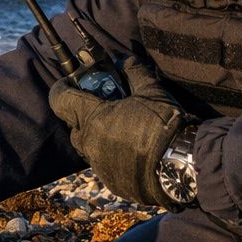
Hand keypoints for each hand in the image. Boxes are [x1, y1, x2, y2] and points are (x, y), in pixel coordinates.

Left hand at [48, 56, 195, 209]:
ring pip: (88, 148)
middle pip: (74, 127)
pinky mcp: (111, 182)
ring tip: (117, 131)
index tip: (67, 84)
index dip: (61, 89)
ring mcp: (99, 165)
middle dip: (82, 117)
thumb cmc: (163, 124)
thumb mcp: (151, 90)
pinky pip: (103, 165)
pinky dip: (110, 157)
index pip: (60, 100)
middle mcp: (90, 143)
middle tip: (100, 109)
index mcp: (94, 118)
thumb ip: (133, 71)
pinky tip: (128, 152)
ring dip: (96, 138)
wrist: (182, 165)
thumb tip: (124, 60)